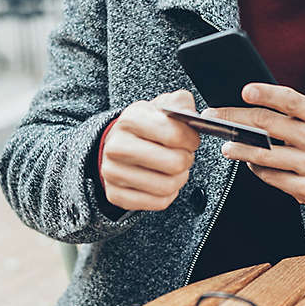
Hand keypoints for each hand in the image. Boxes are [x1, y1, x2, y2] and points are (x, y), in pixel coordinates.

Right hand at [101, 90, 200, 210]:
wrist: (115, 144)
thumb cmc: (143, 126)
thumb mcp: (160, 106)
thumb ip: (180, 102)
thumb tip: (190, 114)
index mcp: (130, 120)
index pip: (175, 135)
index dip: (191, 139)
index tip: (191, 139)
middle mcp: (117, 147)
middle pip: (174, 164)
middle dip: (186, 160)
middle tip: (183, 155)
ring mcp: (113, 173)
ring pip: (167, 186)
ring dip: (179, 178)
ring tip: (174, 169)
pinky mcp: (115, 195)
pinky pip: (158, 203)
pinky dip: (168, 194)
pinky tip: (163, 181)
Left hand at [205, 84, 304, 211]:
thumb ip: (288, 111)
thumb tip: (244, 104)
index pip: (291, 100)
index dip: (267, 94)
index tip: (245, 91)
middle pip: (268, 125)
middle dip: (235, 119)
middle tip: (214, 116)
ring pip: (264, 154)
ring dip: (239, 148)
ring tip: (227, 145)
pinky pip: (270, 177)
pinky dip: (254, 169)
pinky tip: (248, 162)